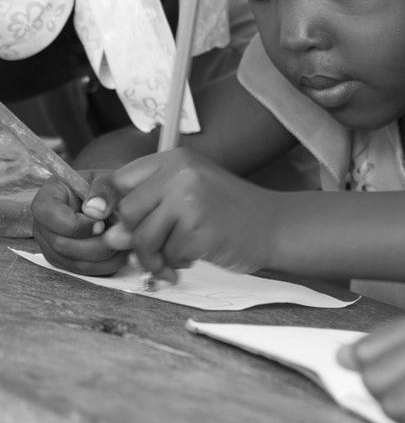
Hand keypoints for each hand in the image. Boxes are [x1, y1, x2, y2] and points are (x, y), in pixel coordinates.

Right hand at [31, 170, 125, 275]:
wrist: (113, 202)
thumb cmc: (107, 190)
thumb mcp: (108, 180)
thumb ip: (104, 190)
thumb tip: (96, 210)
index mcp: (47, 198)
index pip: (48, 214)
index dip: (76, 224)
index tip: (101, 223)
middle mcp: (43, 225)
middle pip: (61, 244)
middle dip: (97, 243)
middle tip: (119, 233)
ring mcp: (51, 246)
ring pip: (75, 263)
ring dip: (106, 255)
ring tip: (124, 240)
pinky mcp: (66, 262)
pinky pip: (85, 272)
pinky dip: (108, 264)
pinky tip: (122, 251)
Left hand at [102, 148, 277, 279]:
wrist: (275, 226)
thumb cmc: (230, 212)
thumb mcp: (189, 196)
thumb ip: (150, 209)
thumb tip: (110, 236)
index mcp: (176, 160)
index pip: (120, 180)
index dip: (110, 204)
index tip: (111, 222)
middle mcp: (182, 174)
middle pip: (128, 212)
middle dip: (135, 238)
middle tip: (153, 250)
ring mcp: (191, 200)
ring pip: (144, 238)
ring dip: (154, 257)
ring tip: (173, 260)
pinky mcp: (199, 229)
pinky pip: (169, 254)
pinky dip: (178, 263)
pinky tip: (197, 256)